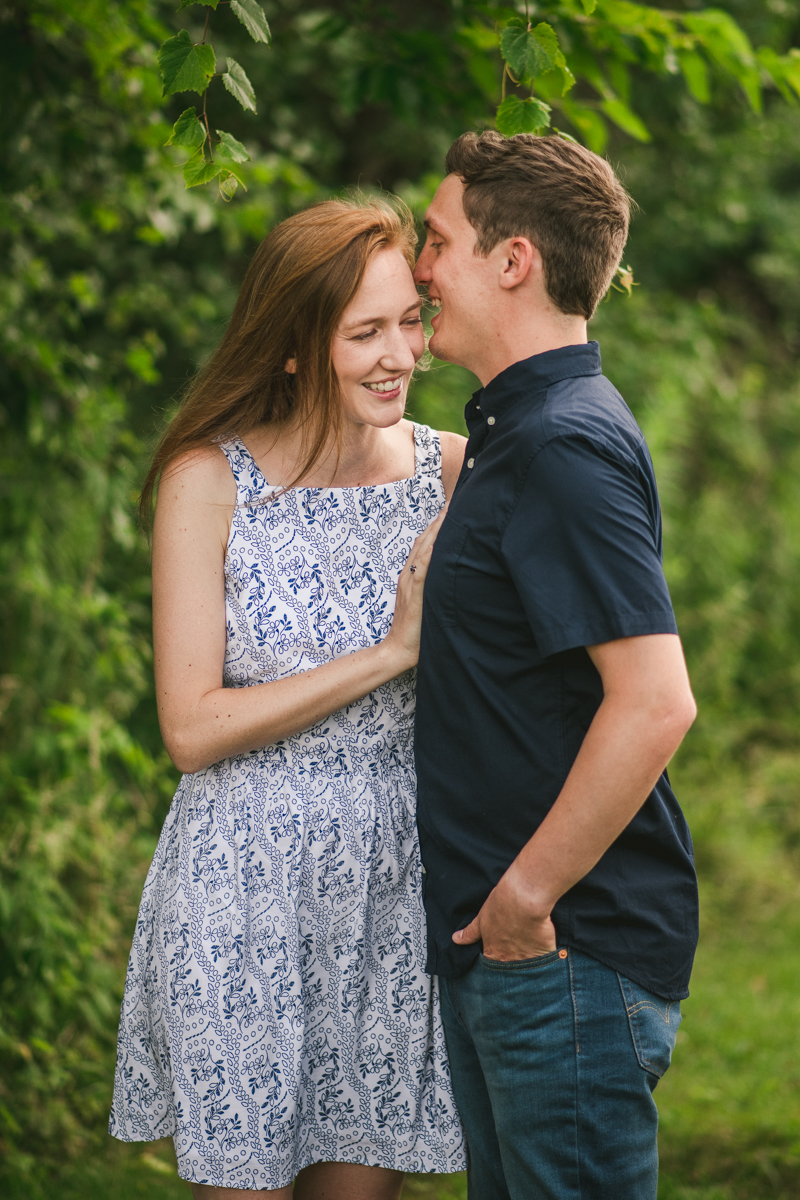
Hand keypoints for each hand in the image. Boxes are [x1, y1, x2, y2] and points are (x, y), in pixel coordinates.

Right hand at [383, 505, 447, 672]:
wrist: (398, 649)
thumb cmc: (416, 630)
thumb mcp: (426, 602)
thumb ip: (435, 587)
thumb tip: (453, 577)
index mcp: (412, 575)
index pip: (425, 544)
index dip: (437, 526)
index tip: (451, 510)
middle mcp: (409, 574)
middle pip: (425, 540)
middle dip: (439, 521)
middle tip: (454, 501)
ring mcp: (410, 583)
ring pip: (423, 550)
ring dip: (436, 530)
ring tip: (449, 512)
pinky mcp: (414, 594)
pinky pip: (422, 571)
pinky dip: (429, 555)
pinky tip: (438, 542)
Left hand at [453, 865, 556, 960]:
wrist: (524, 898)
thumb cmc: (502, 905)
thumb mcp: (481, 919)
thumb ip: (470, 933)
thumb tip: (456, 939)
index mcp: (493, 952)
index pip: (492, 966)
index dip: (496, 962)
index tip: (501, 956)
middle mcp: (509, 960)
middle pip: (511, 971)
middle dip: (513, 967)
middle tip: (518, 956)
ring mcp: (527, 959)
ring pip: (529, 970)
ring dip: (530, 965)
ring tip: (533, 956)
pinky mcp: (544, 953)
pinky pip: (547, 962)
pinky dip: (547, 960)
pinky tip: (547, 954)